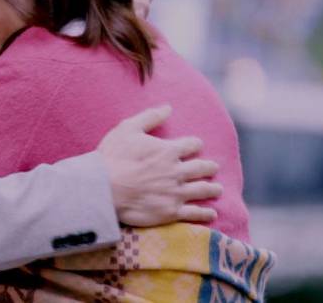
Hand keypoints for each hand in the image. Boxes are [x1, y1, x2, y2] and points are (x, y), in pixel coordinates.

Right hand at [96, 104, 221, 225]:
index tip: (196, 146)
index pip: (191, 145)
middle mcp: (176, 171)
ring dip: (212, 188)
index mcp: (168, 151)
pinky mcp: (170, 211)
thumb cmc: (113, 157)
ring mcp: (175, 193)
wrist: (104, 188)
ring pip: (201, 190)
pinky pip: (194, 213)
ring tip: (218, 189)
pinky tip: (211, 213)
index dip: (195, 144)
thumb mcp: (128, 129)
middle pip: (201, 168)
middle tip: (213, 167)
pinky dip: (205, 213)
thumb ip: (150, 117)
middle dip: (209, 167)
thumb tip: (168, 107)